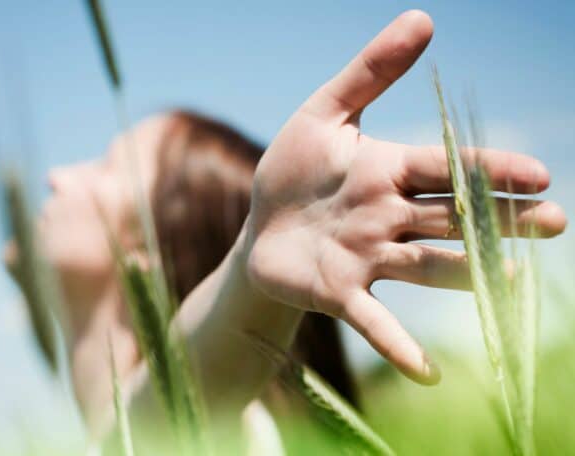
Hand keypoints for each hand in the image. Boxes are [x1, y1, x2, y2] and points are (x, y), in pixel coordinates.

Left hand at [243, 10, 566, 383]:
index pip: (447, 168)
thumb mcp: (323, 114)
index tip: (539, 175)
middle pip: (452, 219)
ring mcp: (369, 259)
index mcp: (388, 172)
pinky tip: (427, 373)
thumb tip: (425, 18)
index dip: (490, 171)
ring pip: (428, 265)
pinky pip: (375, 320)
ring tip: (514, 285)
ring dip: (470, 275)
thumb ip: (370, 73)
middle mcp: (388, 218)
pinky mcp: (341, 293)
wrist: (258, 228)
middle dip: (501, 222)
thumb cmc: (293, 172)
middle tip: (554, 225)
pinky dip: (399, 345)